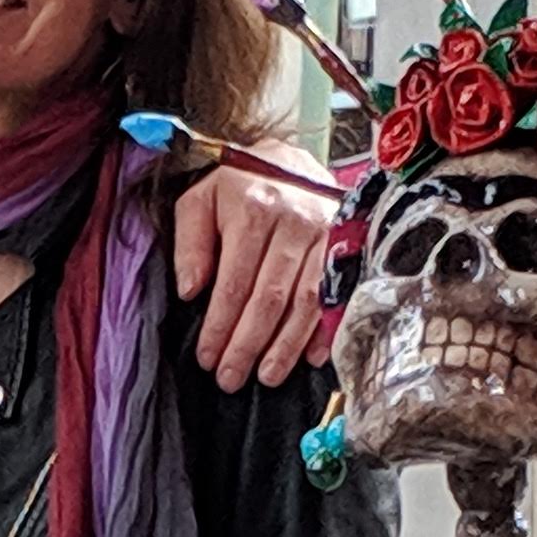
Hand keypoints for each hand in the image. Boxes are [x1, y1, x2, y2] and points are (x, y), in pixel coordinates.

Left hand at [173, 147, 334, 385]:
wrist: (292, 158)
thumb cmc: (239, 185)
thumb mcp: (201, 200)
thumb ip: (190, 244)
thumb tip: (190, 291)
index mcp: (254, 210)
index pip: (235, 282)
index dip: (220, 325)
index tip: (207, 357)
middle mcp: (295, 223)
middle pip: (270, 298)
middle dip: (248, 345)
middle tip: (231, 379)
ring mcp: (326, 235)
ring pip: (306, 301)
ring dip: (286, 346)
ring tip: (267, 377)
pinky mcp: (346, 245)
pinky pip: (337, 294)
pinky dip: (325, 330)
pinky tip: (311, 358)